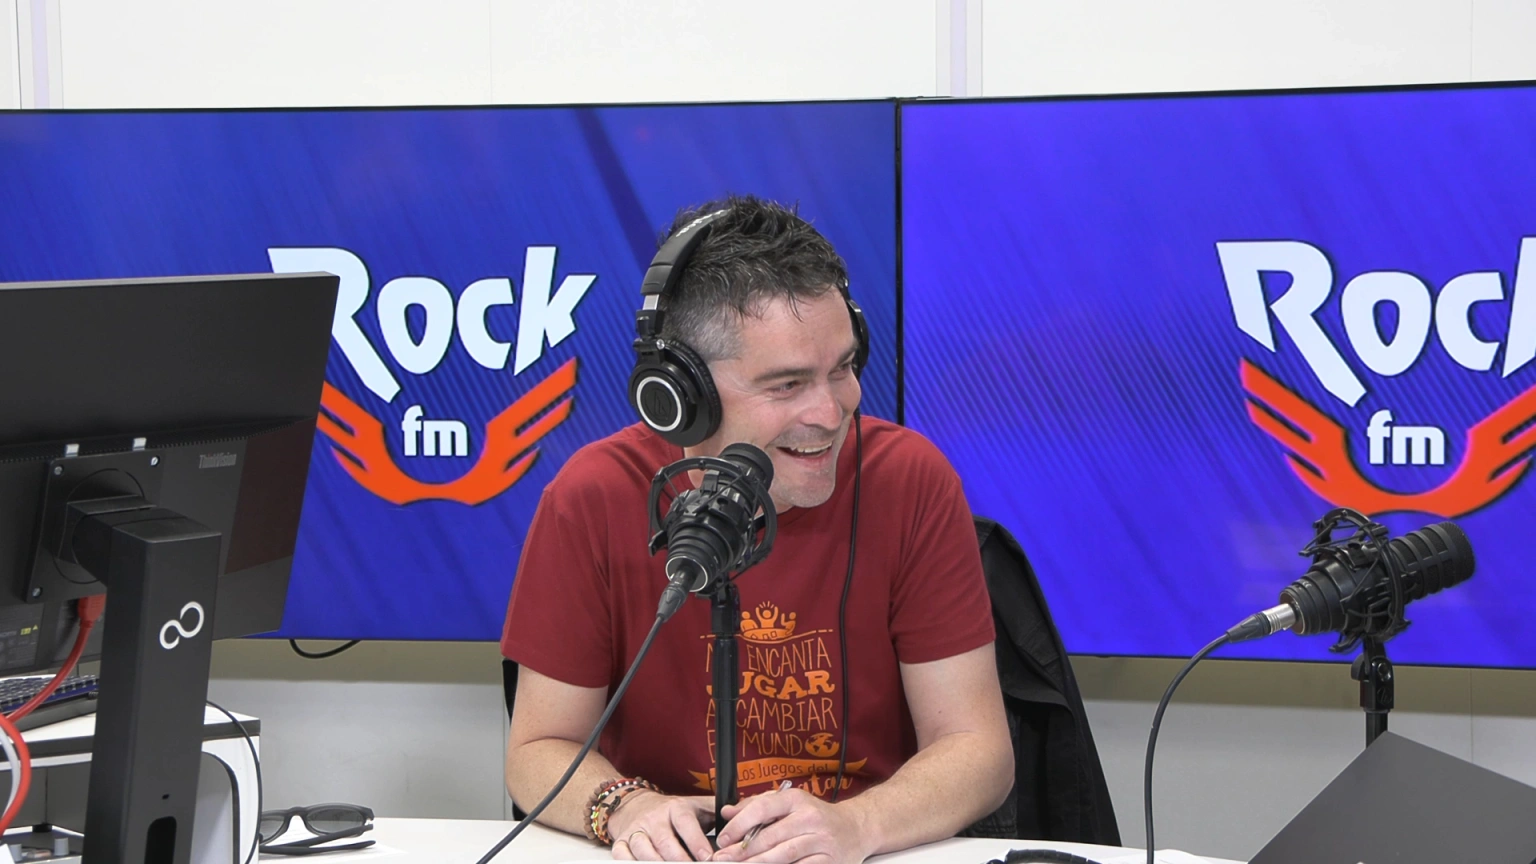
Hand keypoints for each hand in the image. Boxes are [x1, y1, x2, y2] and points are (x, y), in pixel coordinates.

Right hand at [609, 791, 716, 861]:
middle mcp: (655, 819)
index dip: (696, 842)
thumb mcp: (696, 806)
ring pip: (643, 849)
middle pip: (665, 842)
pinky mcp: (621, 842)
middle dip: (679, 860)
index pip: (686, 824)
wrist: (636, 805)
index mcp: (676, 808)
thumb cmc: (673, 811)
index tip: (707, 858)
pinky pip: (622, 855)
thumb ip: (717, 810)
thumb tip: (742, 813)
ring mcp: (637, 830)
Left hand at [711, 787, 871, 863]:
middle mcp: (810, 818)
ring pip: (783, 856)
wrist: (856, 828)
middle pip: (770, 837)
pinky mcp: (829, 862)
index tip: (723, 839)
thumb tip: (727, 812)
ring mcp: (821, 841)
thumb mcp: (789, 803)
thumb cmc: (817, 816)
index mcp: (797, 800)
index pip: (763, 809)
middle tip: (724, 859)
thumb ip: (757, 806)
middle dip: (743, 851)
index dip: (739, 825)